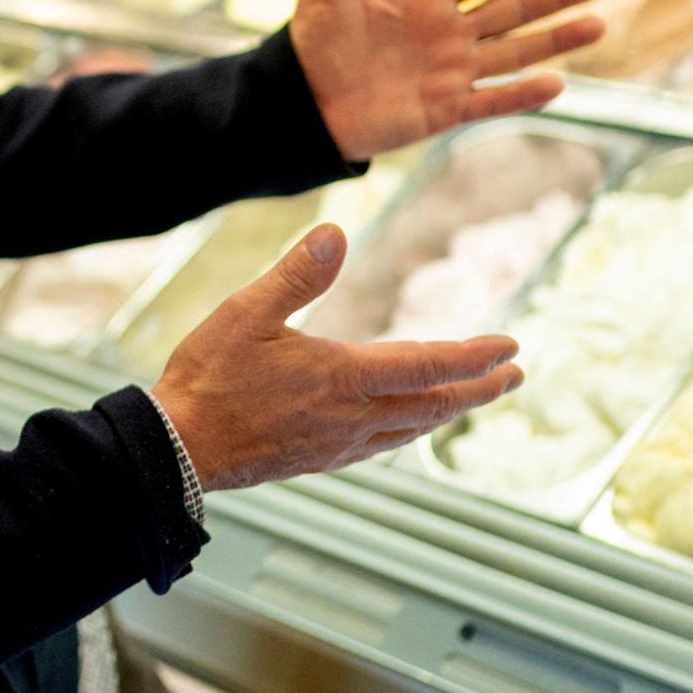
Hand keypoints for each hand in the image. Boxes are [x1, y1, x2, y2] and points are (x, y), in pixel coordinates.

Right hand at [150, 224, 522, 491]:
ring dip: (450, 410)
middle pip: (435, 405)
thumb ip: (297, 274)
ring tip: (469, 398)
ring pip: (413, 428)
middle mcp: (352, 416)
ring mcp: (338, 444)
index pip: (429, 364)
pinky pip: (384, 444)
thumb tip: (338, 232)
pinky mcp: (320, 460)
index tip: (510, 346)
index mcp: (342, 377)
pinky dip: (411, 428)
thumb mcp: (246, 311)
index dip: (475, 356)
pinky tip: (404, 424)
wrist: (178, 448)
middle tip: (513, 376)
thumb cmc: (209, 378)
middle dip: (480, 389)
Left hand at [291, 0, 608, 161]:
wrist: (302, 103)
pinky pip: (490, 101)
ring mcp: (450, 72)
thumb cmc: (312, 45)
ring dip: (555, 40)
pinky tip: (556, 84)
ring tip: (598, 25)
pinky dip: (521, 95)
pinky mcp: (444, 110)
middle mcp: (446, 33)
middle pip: (512, 9)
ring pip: (514, 53)